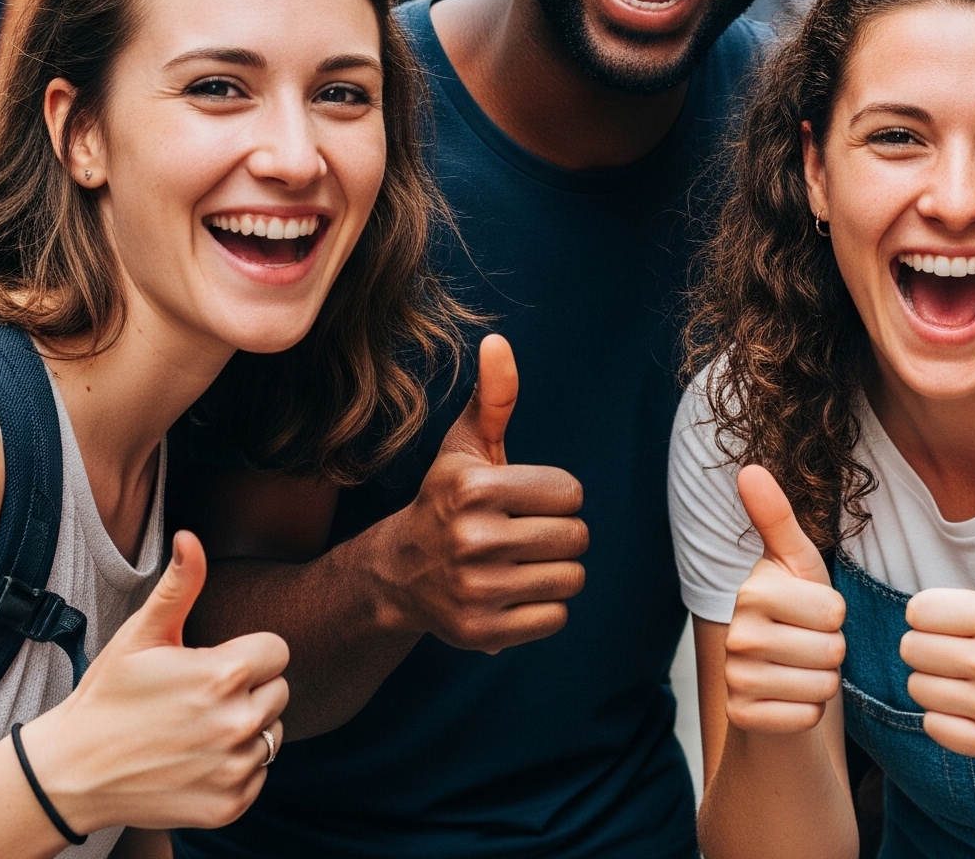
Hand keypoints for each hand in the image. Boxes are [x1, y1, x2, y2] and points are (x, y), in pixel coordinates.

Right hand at [19, 531, 288, 834]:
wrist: (70, 774)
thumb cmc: (107, 697)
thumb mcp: (141, 635)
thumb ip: (179, 584)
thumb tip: (190, 537)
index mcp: (224, 675)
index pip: (277, 651)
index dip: (246, 655)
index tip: (212, 665)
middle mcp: (237, 724)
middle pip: (279, 692)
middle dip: (248, 691)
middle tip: (199, 700)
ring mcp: (233, 770)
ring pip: (271, 734)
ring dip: (245, 730)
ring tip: (197, 730)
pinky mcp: (227, 807)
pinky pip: (258, 777)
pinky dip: (236, 771)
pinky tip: (197, 762)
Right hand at [371, 333, 586, 651]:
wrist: (399, 574)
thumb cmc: (448, 500)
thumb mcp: (466, 446)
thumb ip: (495, 397)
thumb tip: (498, 340)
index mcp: (475, 489)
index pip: (570, 493)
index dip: (557, 495)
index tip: (527, 500)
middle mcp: (473, 540)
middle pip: (575, 537)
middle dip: (561, 534)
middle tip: (528, 534)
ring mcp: (476, 590)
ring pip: (571, 579)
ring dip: (558, 571)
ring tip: (525, 562)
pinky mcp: (481, 632)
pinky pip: (555, 619)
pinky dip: (545, 608)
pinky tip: (516, 593)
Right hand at [723, 466, 845, 735]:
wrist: (771, 678)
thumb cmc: (795, 611)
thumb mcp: (795, 561)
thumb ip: (776, 515)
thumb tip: (749, 468)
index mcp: (753, 591)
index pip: (834, 610)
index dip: (835, 614)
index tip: (812, 613)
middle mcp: (738, 635)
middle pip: (831, 649)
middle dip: (832, 650)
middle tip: (808, 644)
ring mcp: (737, 679)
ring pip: (822, 685)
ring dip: (823, 681)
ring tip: (801, 668)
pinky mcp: (744, 717)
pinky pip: (808, 717)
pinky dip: (810, 711)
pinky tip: (791, 697)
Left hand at [901, 482, 974, 764]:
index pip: (918, 610)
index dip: (932, 613)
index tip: (958, 619)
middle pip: (912, 650)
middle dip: (928, 647)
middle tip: (958, 649)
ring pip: (917, 688)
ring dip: (932, 682)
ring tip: (962, 676)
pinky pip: (932, 724)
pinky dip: (943, 716)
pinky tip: (968, 705)